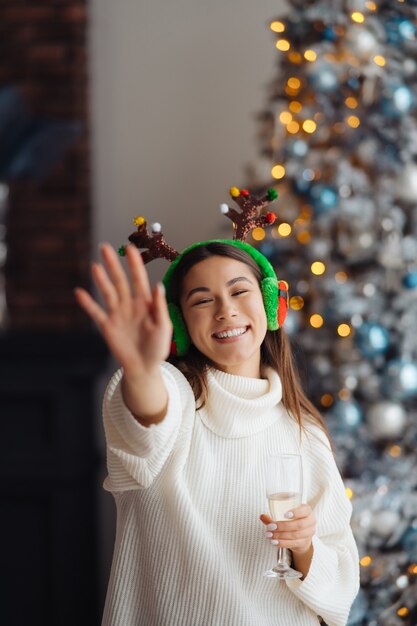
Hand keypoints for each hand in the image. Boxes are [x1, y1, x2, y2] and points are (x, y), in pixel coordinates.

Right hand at [74, 243, 172, 373]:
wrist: (144, 368)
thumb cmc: (157, 348)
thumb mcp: (163, 327)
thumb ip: (160, 307)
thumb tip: (157, 285)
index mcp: (145, 303)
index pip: (139, 278)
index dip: (134, 263)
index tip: (129, 248)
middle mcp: (130, 305)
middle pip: (120, 281)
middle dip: (113, 264)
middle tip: (105, 248)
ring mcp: (117, 315)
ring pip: (107, 292)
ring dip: (101, 279)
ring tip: (95, 265)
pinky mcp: (107, 326)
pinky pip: (96, 312)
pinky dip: (87, 303)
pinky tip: (79, 292)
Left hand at [260, 504, 315, 555]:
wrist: (301, 534)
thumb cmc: (292, 519)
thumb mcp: (285, 514)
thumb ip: (274, 514)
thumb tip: (262, 516)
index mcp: (307, 510)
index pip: (304, 510)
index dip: (296, 512)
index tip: (284, 514)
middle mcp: (310, 521)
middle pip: (299, 525)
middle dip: (283, 526)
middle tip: (270, 527)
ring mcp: (309, 533)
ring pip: (295, 535)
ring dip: (280, 535)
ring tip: (269, 534)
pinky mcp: (304, 543)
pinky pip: (293, 544)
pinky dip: (282, 543)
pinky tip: (274, 541)